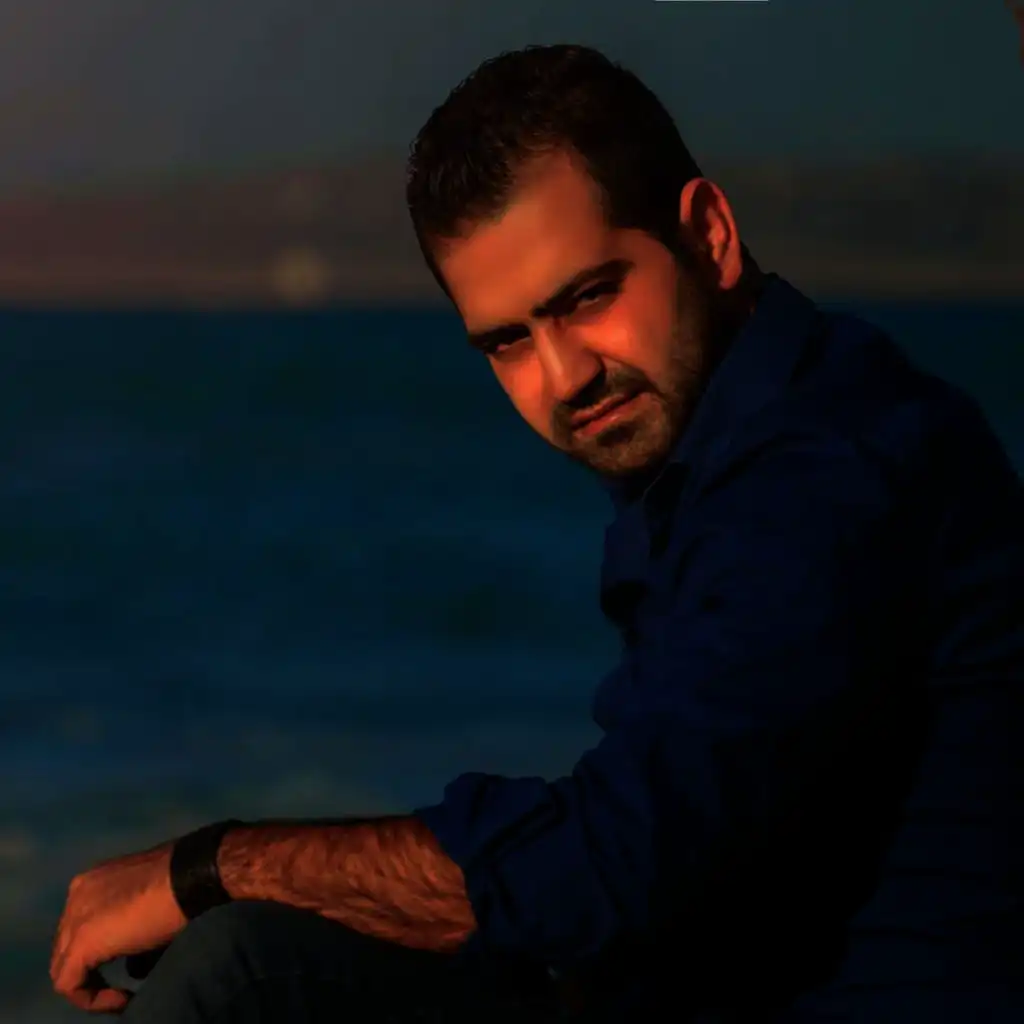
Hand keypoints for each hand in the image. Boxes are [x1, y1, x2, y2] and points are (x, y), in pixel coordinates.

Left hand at [50, 841, 187, 1012]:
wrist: (187, 877)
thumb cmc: (177, 886)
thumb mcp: (148, 907)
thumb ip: (131, 931)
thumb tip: (132, 968)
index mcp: (90, 883)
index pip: (78, 926)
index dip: (98, 952)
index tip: (127, 964)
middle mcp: (75, 897)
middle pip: (65, 947)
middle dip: (89, 970)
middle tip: (118, 984)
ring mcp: (75, 919)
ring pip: (61, 966)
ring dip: (88, 984)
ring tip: (118, 994)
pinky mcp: (81, 944)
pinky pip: (68, 984)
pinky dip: (89, 998)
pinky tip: (119, 998)